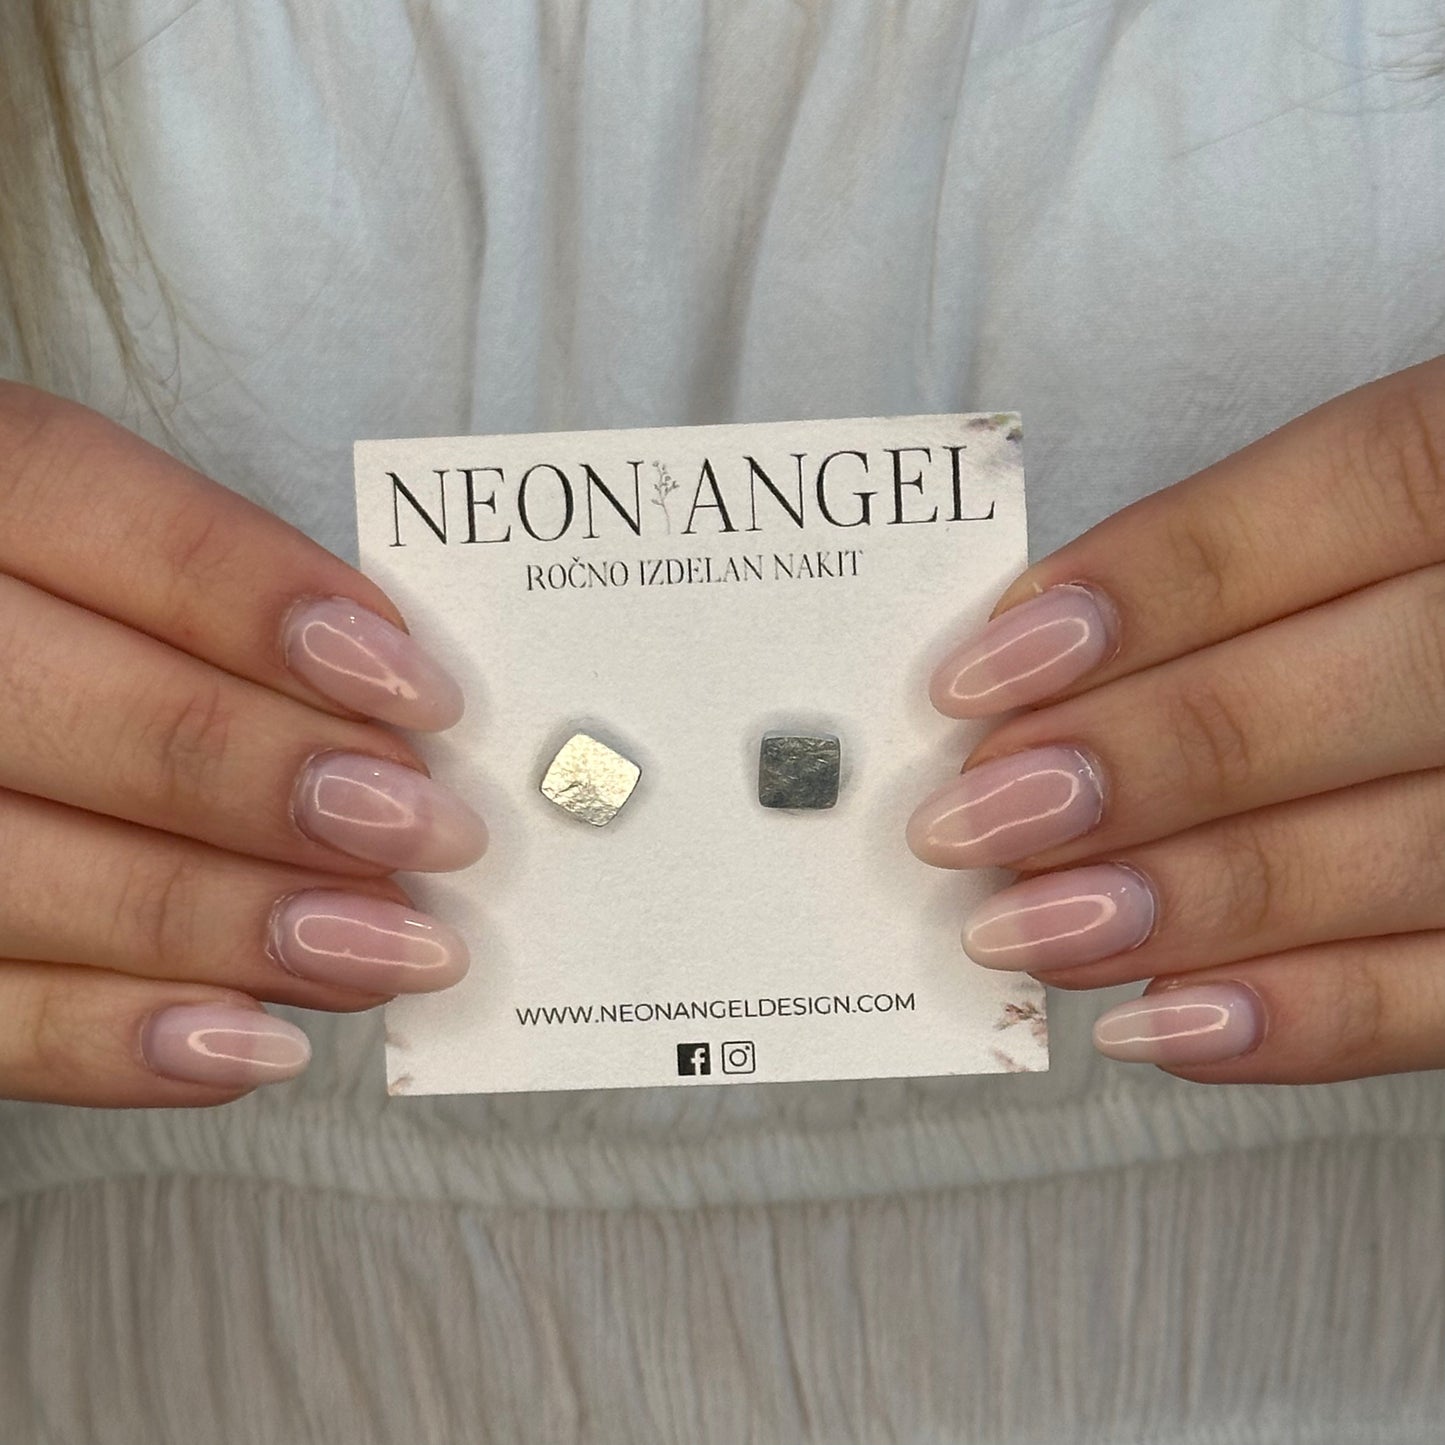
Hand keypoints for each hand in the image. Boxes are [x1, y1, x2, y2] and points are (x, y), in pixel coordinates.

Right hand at [0, 385, 483, 1106]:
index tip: (420, 691)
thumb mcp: (96, 554)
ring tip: (398, 947)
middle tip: (436, 834)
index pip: (81, 503)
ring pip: (30, 876)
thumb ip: (211, 603)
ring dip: (239, 926)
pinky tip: (260, 1044)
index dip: (254, 596)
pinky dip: (121, 1042)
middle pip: (79, 708)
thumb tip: (400, 708)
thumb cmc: (57, 619)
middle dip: (278, 782)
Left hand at [908, 357, 1444, 1083]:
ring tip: (1023, 930)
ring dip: (1185, 902)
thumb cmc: (1426, 577)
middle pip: (1351, 689)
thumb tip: (1027, 654)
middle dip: (1134, 763)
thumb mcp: (1386, 509)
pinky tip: (1158, 1025)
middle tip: (968, 823)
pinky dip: (1306, 1020)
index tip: (982, 671)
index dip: (1156, 583)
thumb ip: (1249, 564)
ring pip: (1399, 854)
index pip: (1354, 491)